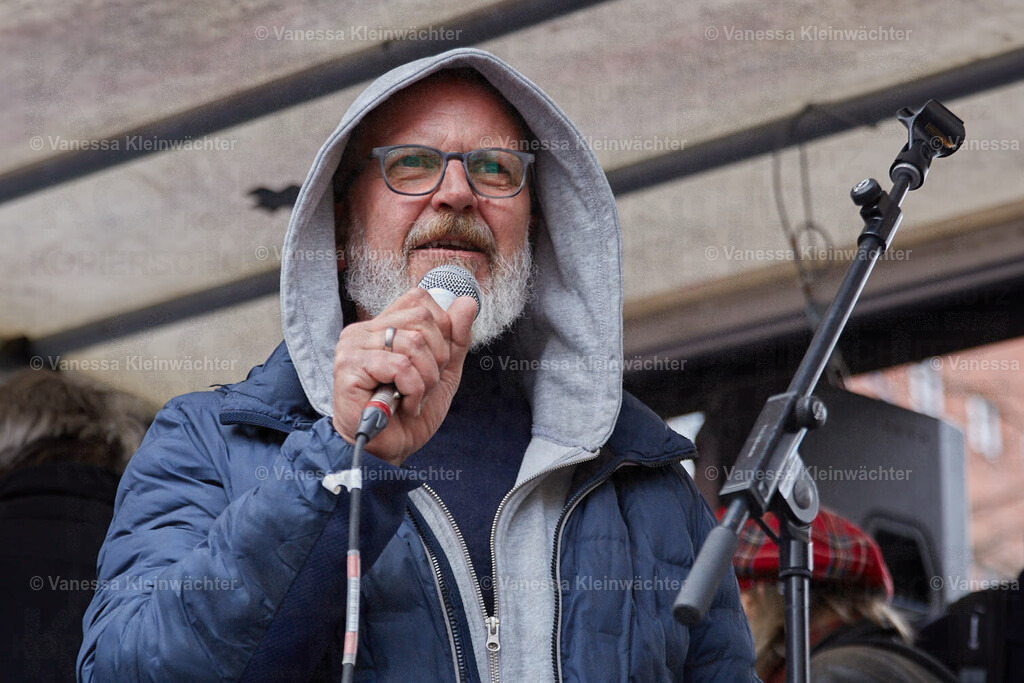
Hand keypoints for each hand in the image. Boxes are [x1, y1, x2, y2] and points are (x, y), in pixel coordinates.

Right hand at [331, 287, 475, 466]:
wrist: (389, 451)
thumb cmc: (408, 413)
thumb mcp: (443, 372)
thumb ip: (456, 338)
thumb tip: (467, 303)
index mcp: (382, 326)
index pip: (419, 300)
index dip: (440, 331)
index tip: (433, 363)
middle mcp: (364, 331)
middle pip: (422, 320)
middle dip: (437, 359)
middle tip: (423, 386)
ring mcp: (353, 347)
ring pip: (414, 343)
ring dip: (425, 380)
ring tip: (412, 398)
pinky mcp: (348, 367)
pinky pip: (400, 366)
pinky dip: (413, 390)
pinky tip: (402, 404)